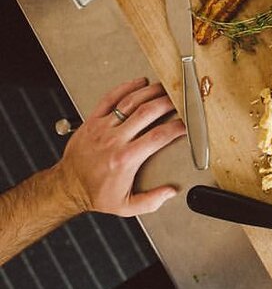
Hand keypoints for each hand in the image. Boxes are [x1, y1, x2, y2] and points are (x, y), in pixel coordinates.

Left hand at [55, 77, 185, 215]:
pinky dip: (126, 87)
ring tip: (164, 88)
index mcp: (126, 158)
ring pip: (131, 102)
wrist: (68, 186)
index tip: (187, 124)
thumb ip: (151, 201)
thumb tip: (171, 192)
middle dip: (167, 103)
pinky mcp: (92, 121)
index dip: (177, 127)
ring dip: (151, 92)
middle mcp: (114, 140)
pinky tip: (139, 82)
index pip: (159, 136)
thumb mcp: (125, 206)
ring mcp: (102, 128)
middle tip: (179, 99)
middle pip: (147, 113)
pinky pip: (110, 98)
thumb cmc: (96, 194)